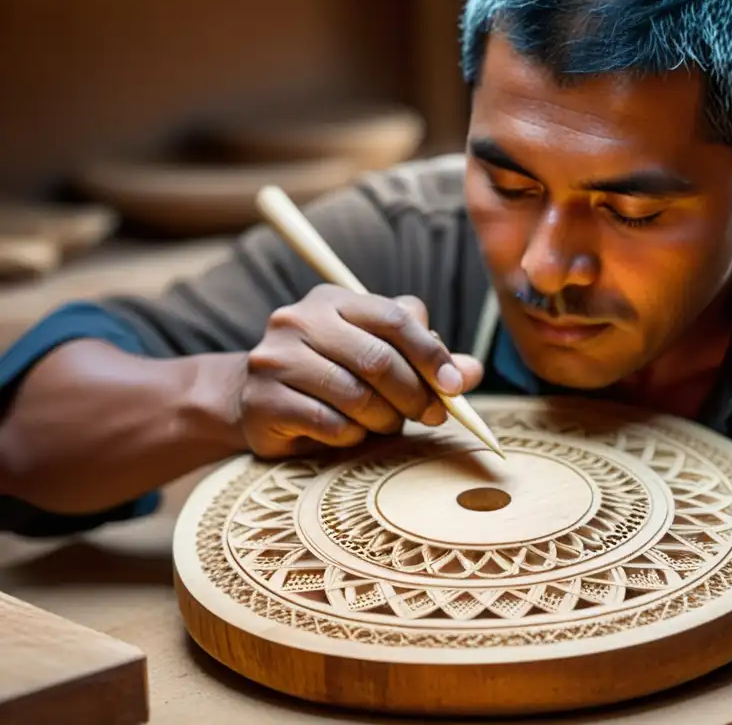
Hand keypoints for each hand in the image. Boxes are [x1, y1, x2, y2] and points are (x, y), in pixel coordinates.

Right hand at [236, 285, 484, 457]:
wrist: (254, 401)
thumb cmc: (332, 377)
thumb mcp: (379, 358)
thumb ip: (426, 361)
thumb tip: (471, 372)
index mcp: (333, 301)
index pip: (395, 317)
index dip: (431, 353)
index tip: (455, 387)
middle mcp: (298, 320)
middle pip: (378, 359)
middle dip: (415, 394)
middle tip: (432, 416)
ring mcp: (275, 359)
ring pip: (356, 395)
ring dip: (385, 419)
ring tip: (386, 424)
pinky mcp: (263, 400)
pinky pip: (330, 424)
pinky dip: (352, 436)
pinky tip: (350, 434)